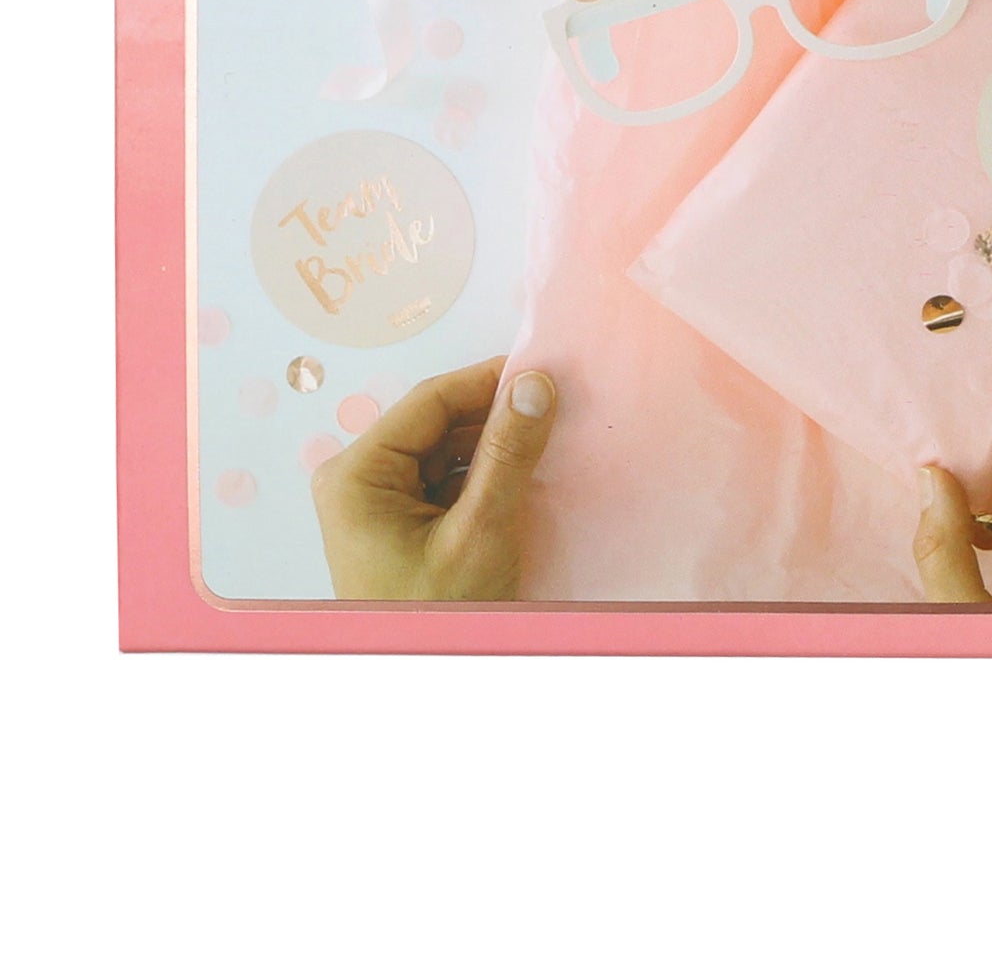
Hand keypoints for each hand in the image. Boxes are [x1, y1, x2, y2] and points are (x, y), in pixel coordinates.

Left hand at [310, 356, 557, 600]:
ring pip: (449, 451)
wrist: (424, 695)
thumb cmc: (439, 617)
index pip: (431, 401)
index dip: (490, 381)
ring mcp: (378, 505)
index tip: (548, 371)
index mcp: (357, 474)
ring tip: (551, 441)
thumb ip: (508, 454)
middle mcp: (359, 481)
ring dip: (498, 447)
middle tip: (560, 408)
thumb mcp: (480, 532)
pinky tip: (528, 477)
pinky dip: (489, 476)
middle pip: (440, 424)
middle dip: (498, 417)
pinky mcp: (402, 526)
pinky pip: (449, 480)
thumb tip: (534, 383)